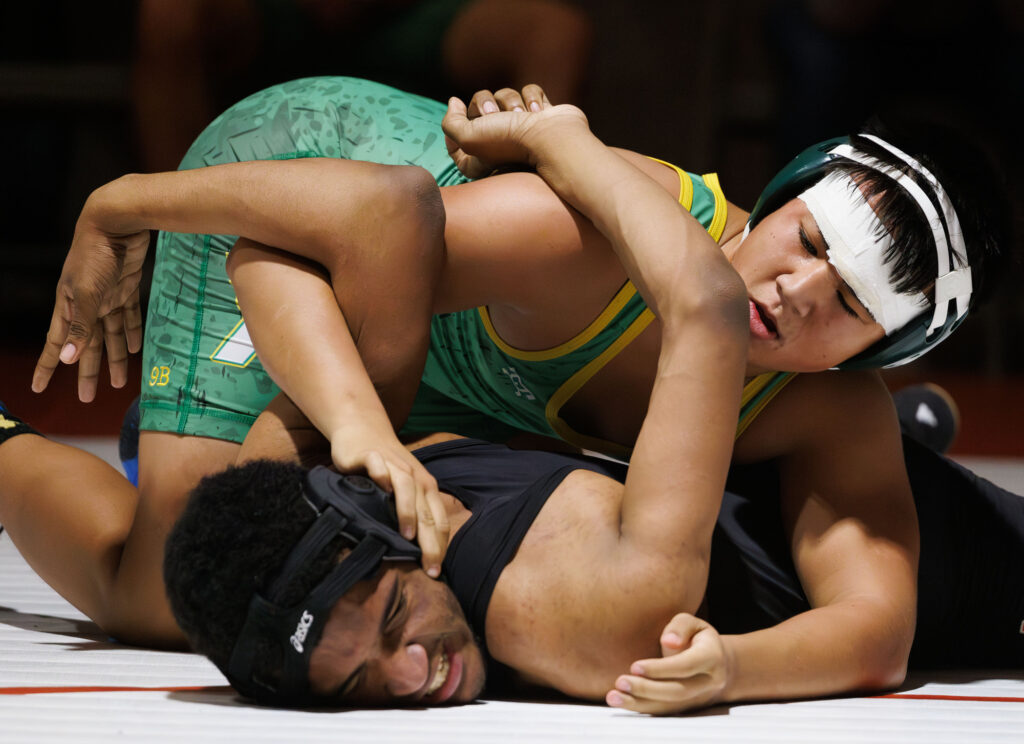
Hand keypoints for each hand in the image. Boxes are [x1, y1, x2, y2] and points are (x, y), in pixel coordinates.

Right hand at [33, 201, 148, 401]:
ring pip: (110, 334)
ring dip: (115, 358)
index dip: (47, 366)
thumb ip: (81, 326)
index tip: (39, 388)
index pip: (56, 343)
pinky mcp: (125, 287)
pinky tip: (135, 349)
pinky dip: (131, 332)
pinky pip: (128, 316)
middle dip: (87, 371)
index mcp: (68, 306)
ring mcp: (106, 296)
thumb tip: (66, 357)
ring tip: (119, 384)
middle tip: (88, 398)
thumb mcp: (87, 292)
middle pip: (86, 345)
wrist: (117, 222)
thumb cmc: (95, 255)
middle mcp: (85, 304)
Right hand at [330, 425, 448, 577]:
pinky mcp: (371, 456)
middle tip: (429, 567)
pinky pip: (379, 466)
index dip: (440, 546)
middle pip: (427, 511)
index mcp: (427, 489)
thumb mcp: (404, 491)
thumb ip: (410, 514)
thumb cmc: (386, 469)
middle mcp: (415, 478)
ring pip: (407, 488)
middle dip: (430, 541)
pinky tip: (381, 487)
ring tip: (407, 536)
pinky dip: (382, 475)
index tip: (435, 572)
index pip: (440, 521)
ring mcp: (394, 465)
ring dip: (408, 511)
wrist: (364, 432)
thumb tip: (417, 553)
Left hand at [442, 85, 587, 178]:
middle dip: (485, 105)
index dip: (455, 126)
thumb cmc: (509, 143)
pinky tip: (537, 113)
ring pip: (504, 95)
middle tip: (495, 117)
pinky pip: (528, 90)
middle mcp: (500, 143)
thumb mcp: (467, 138)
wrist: (552, 140)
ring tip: (520, 116)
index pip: (455, 141)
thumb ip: (451, 122)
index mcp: (480, 157)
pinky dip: (532, 98)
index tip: (462, 118)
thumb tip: (455, 102)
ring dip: (510, 101)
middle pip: (479, 108)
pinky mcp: (540, 114)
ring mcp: (522, 126)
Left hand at [606, 613, 731, 714]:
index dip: (661, 669)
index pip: (686, 666)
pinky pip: (662, 711)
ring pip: (669, 706)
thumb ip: (681, 626)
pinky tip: (620, 702)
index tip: (635, 666)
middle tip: (621, 682)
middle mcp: (708, 682)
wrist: (716, 664)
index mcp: (712, 657)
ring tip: (613, 697)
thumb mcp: (693, 623)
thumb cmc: (697, 637)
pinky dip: (640, 708)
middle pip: (677, 691)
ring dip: (639, 703)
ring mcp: (697, 698)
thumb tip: (669, 641)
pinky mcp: (684, 707)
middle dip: (647, 689)